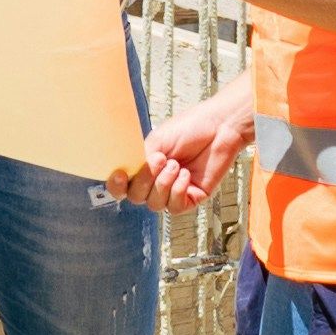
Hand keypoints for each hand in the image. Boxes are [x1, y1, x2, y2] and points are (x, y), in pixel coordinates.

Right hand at [111, 84, 258, 215]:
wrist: (219, 128)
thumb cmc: (189, 129)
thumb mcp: (156, 141)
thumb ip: (139, 159)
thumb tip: (128, 175)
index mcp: (143, 167)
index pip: (121, 186)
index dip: (116, 186)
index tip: (121, 175)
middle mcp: (156, 182)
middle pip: (136, 198)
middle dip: (145, 180)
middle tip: (161, 159)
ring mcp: (173, 192)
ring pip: (155, 204)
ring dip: (163, 184)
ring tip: (176, 164)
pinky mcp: (191, 198)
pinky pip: (174, 207)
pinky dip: (177, 191)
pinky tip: (185, 175)